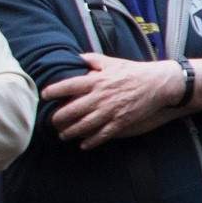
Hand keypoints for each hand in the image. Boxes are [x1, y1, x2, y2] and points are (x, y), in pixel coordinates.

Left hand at [42, 53, 180, 147]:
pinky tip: (83, 144)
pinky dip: (91, 141)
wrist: (157, 83)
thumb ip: (92, 60)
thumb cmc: (133, 71)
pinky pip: (101, 135)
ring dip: (70, 132)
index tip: (44, 95)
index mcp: (96, 80)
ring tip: (63, 135)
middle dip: (58, 118)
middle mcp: (100, 97)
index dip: (53, 91)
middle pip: (71, 110)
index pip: (68, 86)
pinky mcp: (120, 122)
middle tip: (52, 122)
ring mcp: (110, 111)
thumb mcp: (112, 61)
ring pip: (83, 126)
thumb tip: (77, 57)